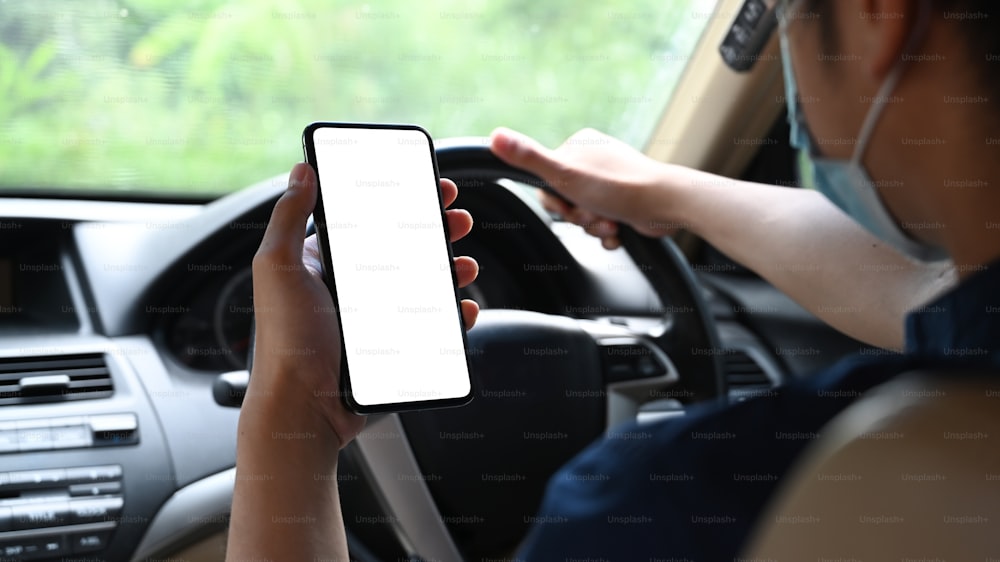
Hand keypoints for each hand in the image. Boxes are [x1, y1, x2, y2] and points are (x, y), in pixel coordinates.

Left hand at [247, 162, 479, 449]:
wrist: (303, 411)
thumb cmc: (284, 343)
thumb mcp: (278, 268)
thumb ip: (288, 217)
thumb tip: (301, 171)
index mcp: (324, 263)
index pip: (368, 220)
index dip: (400, 199)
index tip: (427, 185)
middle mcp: (350, 288)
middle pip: (404, 248)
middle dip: (436, 229)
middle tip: (458, 219)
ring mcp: (374, 319)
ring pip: (423, 284)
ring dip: (450, 268)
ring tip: (465, 263)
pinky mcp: (392, 349)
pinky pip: (431, 325)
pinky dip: (452, 314)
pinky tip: (463, 307)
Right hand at [490, 127, 682, 248]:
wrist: (666, 206)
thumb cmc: (618, 187)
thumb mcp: (564, 173)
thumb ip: (528, 157)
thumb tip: (495, 136)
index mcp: (580, 145)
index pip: (547, 181)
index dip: (555, 202)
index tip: (568, 204)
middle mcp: (596, 160)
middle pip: (566, 200)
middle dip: (578, 217)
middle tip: (593, 216)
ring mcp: (612, 182)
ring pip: (585, 215)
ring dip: (594, 227)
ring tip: (610, 224)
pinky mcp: (627, 202)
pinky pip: (604, 223)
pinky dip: (609, 233)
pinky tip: (619, 231)